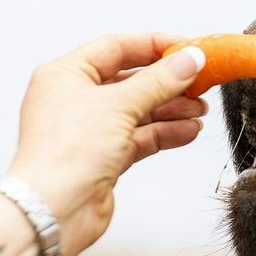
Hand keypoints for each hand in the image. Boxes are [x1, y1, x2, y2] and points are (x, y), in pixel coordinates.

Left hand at [5, 33, 206, 255]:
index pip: (116, 47)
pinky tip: (189, 131)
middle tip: (201, 83)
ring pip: (139, 111)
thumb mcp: (119, 105)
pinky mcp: (104, 157)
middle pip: (131, 80)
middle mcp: (75, 99)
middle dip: (168, 82)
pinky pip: (141, 137)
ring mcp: (90, 130)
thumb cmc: (67, 153)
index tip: (189, 49)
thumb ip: (159, 81)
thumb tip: (190, 59)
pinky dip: (165, 132)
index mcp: (66, 75)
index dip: (155, 46)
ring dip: (172, 109)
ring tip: (201, 110)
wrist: (54, 209)